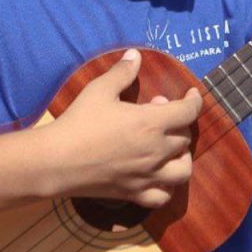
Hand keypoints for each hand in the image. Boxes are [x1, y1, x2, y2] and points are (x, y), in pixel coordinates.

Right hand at [49, 49, 203, 208]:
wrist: (56, 161)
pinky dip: (166, 187)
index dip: (195, 100)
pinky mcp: (135, 194)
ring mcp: (147, 176)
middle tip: (156, 113)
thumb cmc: (79, 122)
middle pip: (184, 138)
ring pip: (183, 170)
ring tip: (169, 148)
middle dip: (177, 122)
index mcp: (151, 123)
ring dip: (182, 156)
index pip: (188, 112)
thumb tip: (135, 55)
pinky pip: (163, 196)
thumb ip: (122, 72)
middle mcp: (156, 151)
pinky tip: (157, 177)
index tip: (192, 94)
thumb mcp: (100, 90)